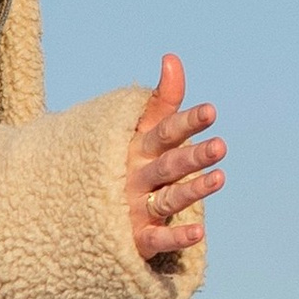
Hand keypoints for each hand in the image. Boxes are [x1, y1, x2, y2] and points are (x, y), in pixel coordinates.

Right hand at [127, 54, 223, 264]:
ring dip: (192, 191)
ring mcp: (135, 208)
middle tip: (220, 146)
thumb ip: (162, 100)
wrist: (77, 208)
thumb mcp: (140, 130)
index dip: (187, 122)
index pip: (165, 132)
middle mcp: (137, 177)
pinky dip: (175, 238)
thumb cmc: (122, 162)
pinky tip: (199, 232)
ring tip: (220, 179)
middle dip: (193, 156)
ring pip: (166, 199)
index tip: (210, 111)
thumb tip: (172, 58)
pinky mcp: (136, 238)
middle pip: (168, 165)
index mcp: (137, 149)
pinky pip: (157, 240)